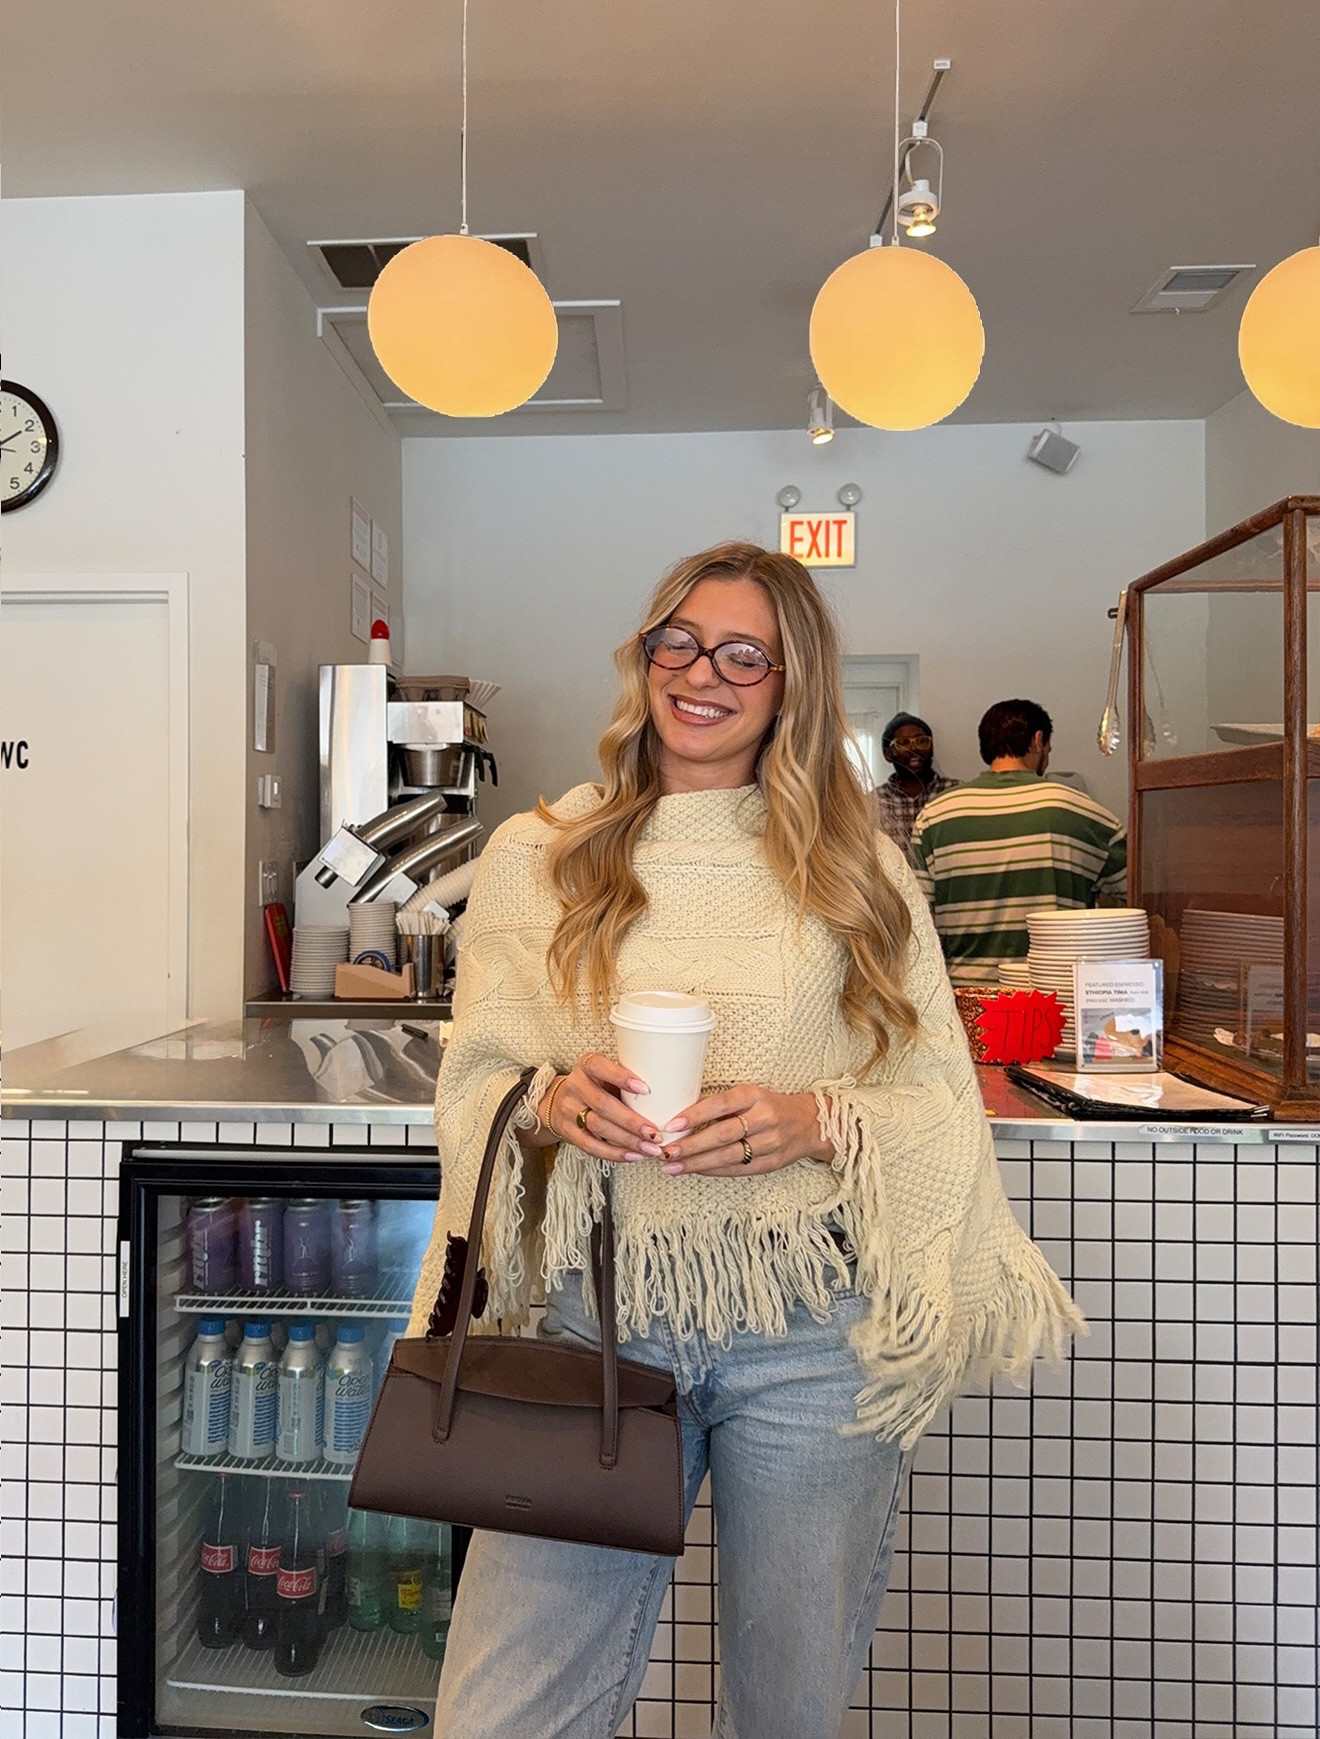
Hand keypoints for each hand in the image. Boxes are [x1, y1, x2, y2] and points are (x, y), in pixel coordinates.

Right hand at [536, 1053, 667, 1164]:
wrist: (559, 1101)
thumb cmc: (597, 1085)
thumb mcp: (607, 1073)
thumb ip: (628, 1079)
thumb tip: (672, 1089)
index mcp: (587, 1065)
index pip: (600, 1067)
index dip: (622, 1078)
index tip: (647, 1090)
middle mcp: (575, 1086)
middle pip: (603, 1105)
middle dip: (632, 1122)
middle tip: (656, 1133)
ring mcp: (568, 1110)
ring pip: (598, 1127)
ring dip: (627, 1141)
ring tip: (651, 1149)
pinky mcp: (567, 1132)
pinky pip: (590, 1146)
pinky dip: (614, 1154)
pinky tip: (634, 1156)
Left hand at [656, 1085, 833, 1177]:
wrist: (809, 1123)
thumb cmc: (769, 1106)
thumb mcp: (749, 1095)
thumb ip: (721, 1105)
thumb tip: (680, 1117)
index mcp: (754, 1096)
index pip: (721, 1105)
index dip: (695, 1115)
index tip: (671, 1125)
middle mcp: (764, 1118)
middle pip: (722, 1135)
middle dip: (691, 1146)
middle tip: (666, 1152)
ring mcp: (770, 1143)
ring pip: (728, 1156)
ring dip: (697, 1164)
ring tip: (672, 1166)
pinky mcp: (771, 1163)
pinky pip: (738, 1169)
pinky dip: (713, 1171)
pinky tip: (694, 1171)